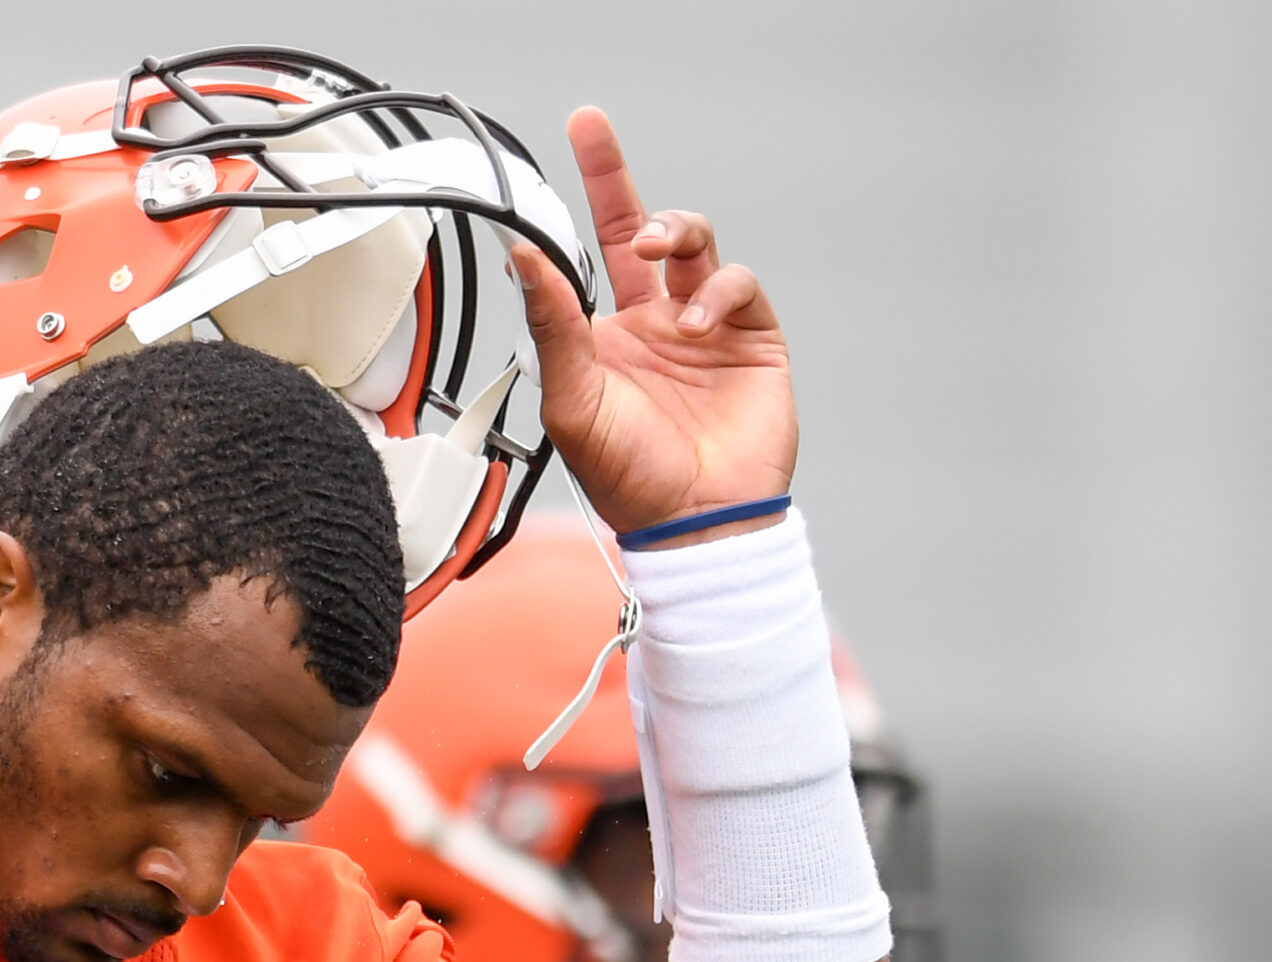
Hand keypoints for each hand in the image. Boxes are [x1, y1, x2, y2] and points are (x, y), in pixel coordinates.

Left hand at [514, 108, 796, 541]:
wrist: (694, 522)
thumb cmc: (627, 477)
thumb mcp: (573, 398)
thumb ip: (552, 324)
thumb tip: (520, 258)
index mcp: (605, 333)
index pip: (592, 248)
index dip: (592, 188)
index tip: (582, 129)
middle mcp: (653, 320)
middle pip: (646, 228)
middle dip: (621, 180)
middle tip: (595, 140)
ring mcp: (705, 325)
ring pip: (696, 243)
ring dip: (675, 233)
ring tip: (659, 260)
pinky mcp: (751, 337)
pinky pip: (737, 283)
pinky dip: (718, 290)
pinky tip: (696, 324)